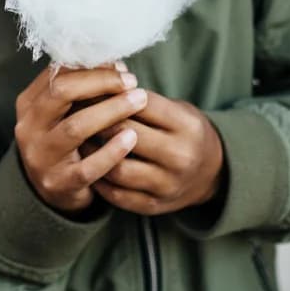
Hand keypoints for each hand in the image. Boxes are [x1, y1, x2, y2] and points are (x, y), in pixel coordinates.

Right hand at [15, 63, 147, 214]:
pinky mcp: (59, 183)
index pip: (57, 74)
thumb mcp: (62, 112)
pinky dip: (111, 151)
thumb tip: (117, 64)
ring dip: (111, 110)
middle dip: (101, 82)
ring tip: (139, 101)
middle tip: (132, 82)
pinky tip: (131, 138)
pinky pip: (88, 167)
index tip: (121, 67)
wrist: (53, 190)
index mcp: (28, 104)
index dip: (91, 66)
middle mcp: (28, 129)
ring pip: (76, 127)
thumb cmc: (65, 140)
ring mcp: (41, 157)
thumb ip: (80, 88)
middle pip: (62, 93)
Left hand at [93, 91, 224, 215]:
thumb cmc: (184, 132)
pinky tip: (89, 164)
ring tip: (80, 139)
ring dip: (93, 152)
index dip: (111, 93)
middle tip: (77, 111)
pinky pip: (117, 195)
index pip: (140, 103)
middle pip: (126, 133)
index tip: (89, 88)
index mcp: (187, 125)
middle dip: (97, 119)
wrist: (212, 174)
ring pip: (118, 168)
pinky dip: (98, 179)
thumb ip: (142, 100)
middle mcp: (180, 156)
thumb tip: (98, 84)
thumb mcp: (176, 109)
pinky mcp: (154, 206)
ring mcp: (168, 184)